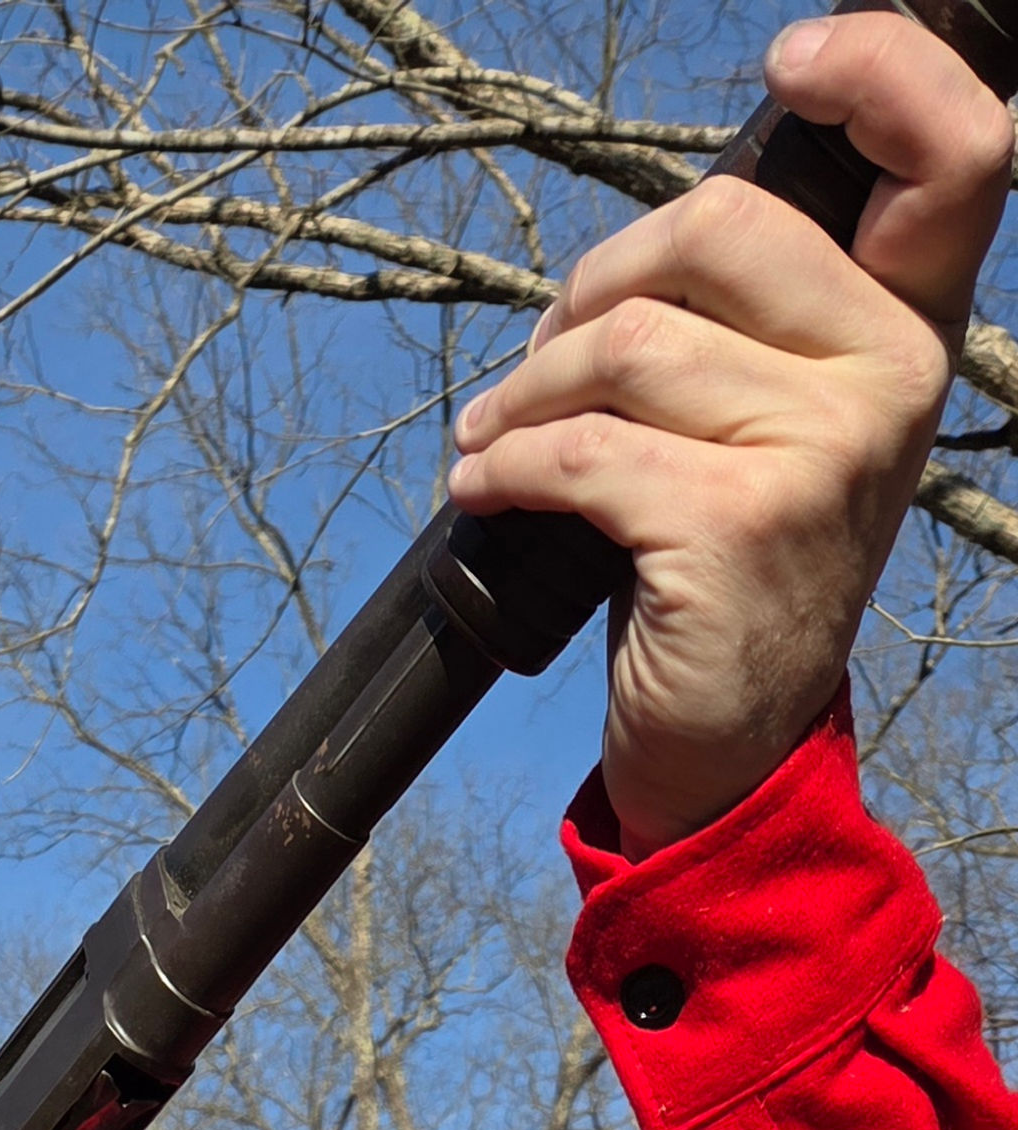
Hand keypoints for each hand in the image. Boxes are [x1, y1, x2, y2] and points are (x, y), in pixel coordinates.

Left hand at [447, 15, 1011, 855]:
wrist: (730, 745)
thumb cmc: (729, 564)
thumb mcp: (775, 421)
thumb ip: (754, 315)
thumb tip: (643, 243)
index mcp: (910, 328)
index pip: (961, 151)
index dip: (882, 69)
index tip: (792, 60)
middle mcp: (892, 376)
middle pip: (720, 226)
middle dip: (594, 283)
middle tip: (543, 359)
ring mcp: (823, 451)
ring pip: (631, 343)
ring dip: (527, 392)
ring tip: (497, 438)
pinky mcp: (737, 523)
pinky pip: (582, 450)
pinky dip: (505, 467)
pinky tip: (485, 490)